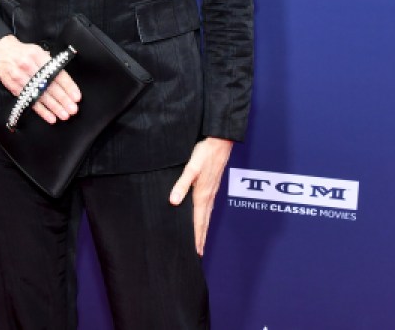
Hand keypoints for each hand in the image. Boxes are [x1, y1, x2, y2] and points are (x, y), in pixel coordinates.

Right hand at [0, 35, 80, 123]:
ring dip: (54, 107)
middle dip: (63, 99)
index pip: (56, 73)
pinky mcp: (15, 89)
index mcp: (38, 56)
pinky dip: (41, 111)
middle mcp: (29, 68)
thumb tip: (65, 75)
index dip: (68, 86)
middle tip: (73, 109)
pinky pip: (30, 102)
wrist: (1, 52)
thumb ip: (50, 62)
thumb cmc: (23, 52)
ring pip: (41, 96)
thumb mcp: (38, 50)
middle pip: (49, 86)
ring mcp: (21, 79)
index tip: (76, 96)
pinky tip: (51, 117)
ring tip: (65, 115)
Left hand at [169, 137, 233, 255]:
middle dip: (201, 238)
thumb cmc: (205, 153)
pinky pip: (209, 207)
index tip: (195, 252)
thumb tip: (173, 201)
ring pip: (207, 215)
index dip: (196, 237)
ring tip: (201, 241)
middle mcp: (208, 196)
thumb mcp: (191, 167)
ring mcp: (212, 191)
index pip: (198, 221)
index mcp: (202, 195)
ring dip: (204, 229)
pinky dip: (206, 217)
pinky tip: (204, 217)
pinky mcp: (213, 185)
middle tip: (198, 254)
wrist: (221, 141)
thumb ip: (182, 184)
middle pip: (204, 222)